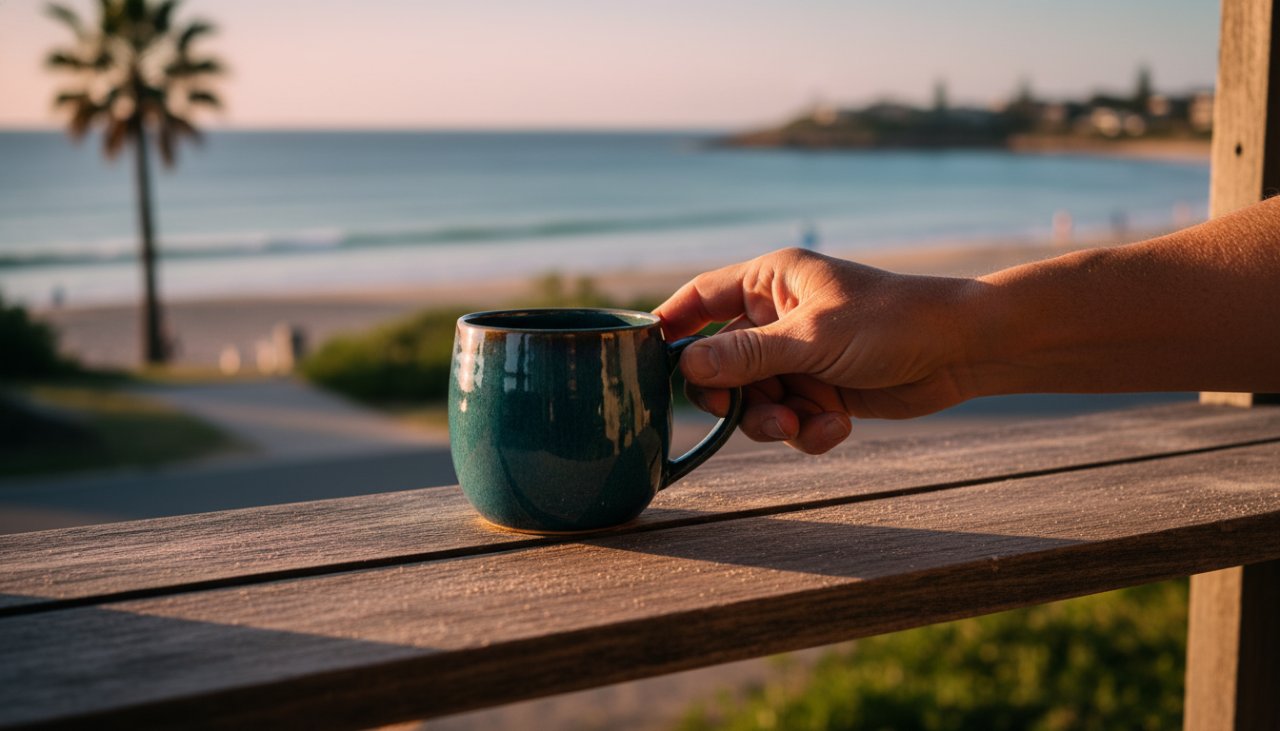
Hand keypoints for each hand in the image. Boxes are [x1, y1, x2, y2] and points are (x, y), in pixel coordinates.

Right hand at [655, 248, 979, 453]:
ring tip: (803, 424)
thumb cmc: (892, 323)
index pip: (699, 298)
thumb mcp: (813, 339)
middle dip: (732, 397)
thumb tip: (685, 369)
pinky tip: (838, 427)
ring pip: (754, 400)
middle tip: (742, 414)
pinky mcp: (822, 389)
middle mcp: (778, 316)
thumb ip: (747, 355)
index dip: (670, 327)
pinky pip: (791, 419)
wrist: (964, 351)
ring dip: (772, 421)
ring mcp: (799, 355)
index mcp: (770, 281)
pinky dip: (808, 430)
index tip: (645, 360)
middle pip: (720, 363)